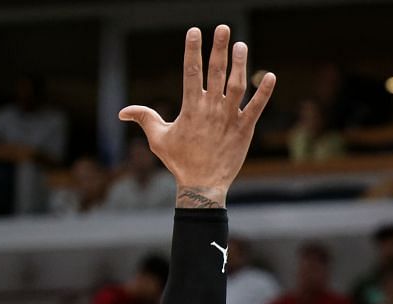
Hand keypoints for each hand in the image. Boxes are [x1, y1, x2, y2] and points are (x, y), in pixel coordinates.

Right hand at [118, 26, 275, 207]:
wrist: (203, 186)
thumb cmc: (179, 162)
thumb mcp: (158, 139)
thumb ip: (144, 118)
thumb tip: (122, 112)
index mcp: (191, 108)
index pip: (191, 72)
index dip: (193, 50)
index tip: (195, 31)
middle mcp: (211, 109)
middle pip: (216, 72)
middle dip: (219, 48)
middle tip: (223, 27)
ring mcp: (229, 118)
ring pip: (237, 85)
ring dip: (240, 64)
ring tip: (241, 45)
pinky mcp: (244, 130)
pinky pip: (257, 108)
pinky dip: (264, 92)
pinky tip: (270, 76)